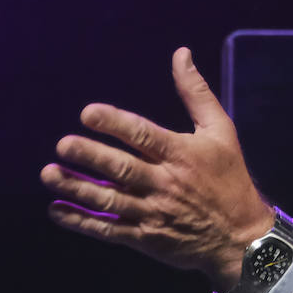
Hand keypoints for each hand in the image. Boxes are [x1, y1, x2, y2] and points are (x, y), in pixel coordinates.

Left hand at [40, 48, 272, 292]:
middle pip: (121, 168)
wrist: (242, 239)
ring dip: (77, 187)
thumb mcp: (222, 132)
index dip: (114, 123)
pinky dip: (83, 222)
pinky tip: (58, 210)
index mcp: (181, 154)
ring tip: (49, 174)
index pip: (142, 135)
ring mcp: (154, 213)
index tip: (87, 114)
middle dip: (90, 156)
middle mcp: (165, 183)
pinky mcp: (148, 238)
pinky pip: (110, 230)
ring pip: (110, 200)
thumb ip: (197, 93)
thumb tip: (181, 54)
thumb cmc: (230, 180)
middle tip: (63, 145)